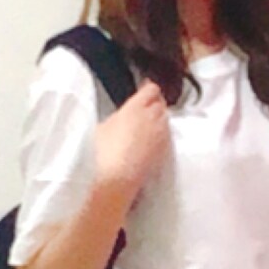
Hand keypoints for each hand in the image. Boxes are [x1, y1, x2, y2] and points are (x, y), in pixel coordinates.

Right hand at [94, 81, 170, 200]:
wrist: (115, 179)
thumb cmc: (103, 153)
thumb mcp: (101, 127)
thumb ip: (116, 118)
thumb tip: (118, 119)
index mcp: (135, 107)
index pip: (151, 89)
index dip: (148, 89)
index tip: (145, 90)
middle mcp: (152, 118)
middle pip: (161, 104)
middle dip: (155, 104)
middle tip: (147, 108)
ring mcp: (160, 136)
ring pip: (166, 120)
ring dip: (159, 119)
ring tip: (149, 125)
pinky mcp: (163, 153)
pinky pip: (167, 137)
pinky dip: (162, 135)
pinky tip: (152, 141)